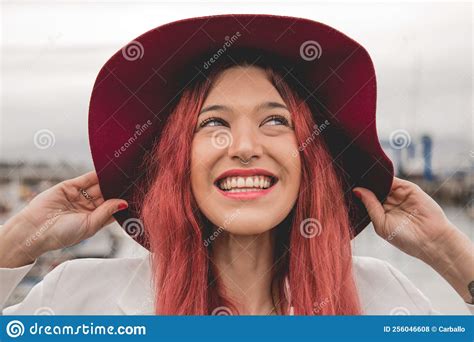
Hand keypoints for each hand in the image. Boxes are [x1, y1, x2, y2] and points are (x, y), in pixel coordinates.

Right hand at [0, 171, 127, 266]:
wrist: (35, 229)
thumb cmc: (62, 234)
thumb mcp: (89, 225)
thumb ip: (106, 212)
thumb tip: (124, 203)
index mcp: (94, 220)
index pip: (113, 208)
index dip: (123, 202)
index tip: (137, 195)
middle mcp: (88, 208)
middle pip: (107, 195)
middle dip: (118, 189)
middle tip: (134, 181)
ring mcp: (79, 196)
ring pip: (99, 186)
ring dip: (110, 181)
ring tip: (124, 174)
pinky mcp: (69, 186)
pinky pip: (86, 179)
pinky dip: (97, 174)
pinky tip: (109, 170)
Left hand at [352, 177, 456, 260]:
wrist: (432, 240)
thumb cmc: (405, 238)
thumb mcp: (381, 224)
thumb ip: (370, 206)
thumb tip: (356, 190)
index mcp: (378, 212)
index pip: (364, 199)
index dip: (356, 193)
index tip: (341, 184)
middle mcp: (387, 202)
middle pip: (371, 188)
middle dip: (361, 182)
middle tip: (346, 173)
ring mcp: (398, 194)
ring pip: (380, 182)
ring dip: (371, 178)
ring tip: (356, 171)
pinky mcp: (408, 188)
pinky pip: (393, 178)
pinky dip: (383, 175)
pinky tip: (372, 172)